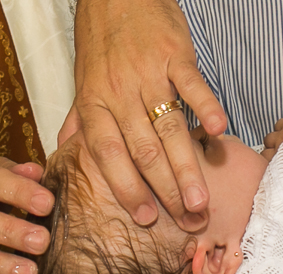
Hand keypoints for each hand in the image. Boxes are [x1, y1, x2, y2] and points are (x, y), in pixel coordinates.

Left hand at [69, 0, 225, 228]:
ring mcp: (147, 74)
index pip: (110, 156)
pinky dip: (205, 107)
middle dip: (166, 191)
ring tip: (201, 200)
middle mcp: (118, 94)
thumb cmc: (101, 43)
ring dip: (187, 166)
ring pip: (168, 127)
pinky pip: (192, 85)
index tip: (146, 218)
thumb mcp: (82, 86)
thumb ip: (79, 125)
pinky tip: (218, 132)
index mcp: (94, 106)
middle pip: (144, 151)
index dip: (127, 189)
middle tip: (187, 221)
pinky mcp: (174, 54)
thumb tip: (64, 160)